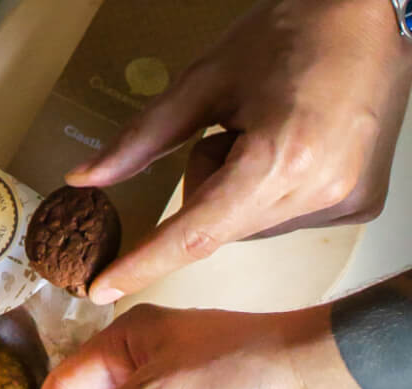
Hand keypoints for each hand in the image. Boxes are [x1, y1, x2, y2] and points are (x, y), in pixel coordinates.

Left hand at [67, 0, 411, 303]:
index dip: (143, 263)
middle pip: (217, 229)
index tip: (103, 291)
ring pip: (247, 228)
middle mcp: (316, 192)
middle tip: (236, 132)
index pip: (193, 233)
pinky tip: (300, 149)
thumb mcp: (204, 81)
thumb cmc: (289, 32)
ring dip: (240, 193)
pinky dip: (274, 195)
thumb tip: (84, 178)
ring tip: (275, 133)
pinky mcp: (359, 207)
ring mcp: (343, 204)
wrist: (374, 14)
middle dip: (207, 189)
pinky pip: (284, 222)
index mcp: (278, 159)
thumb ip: (140, 139)